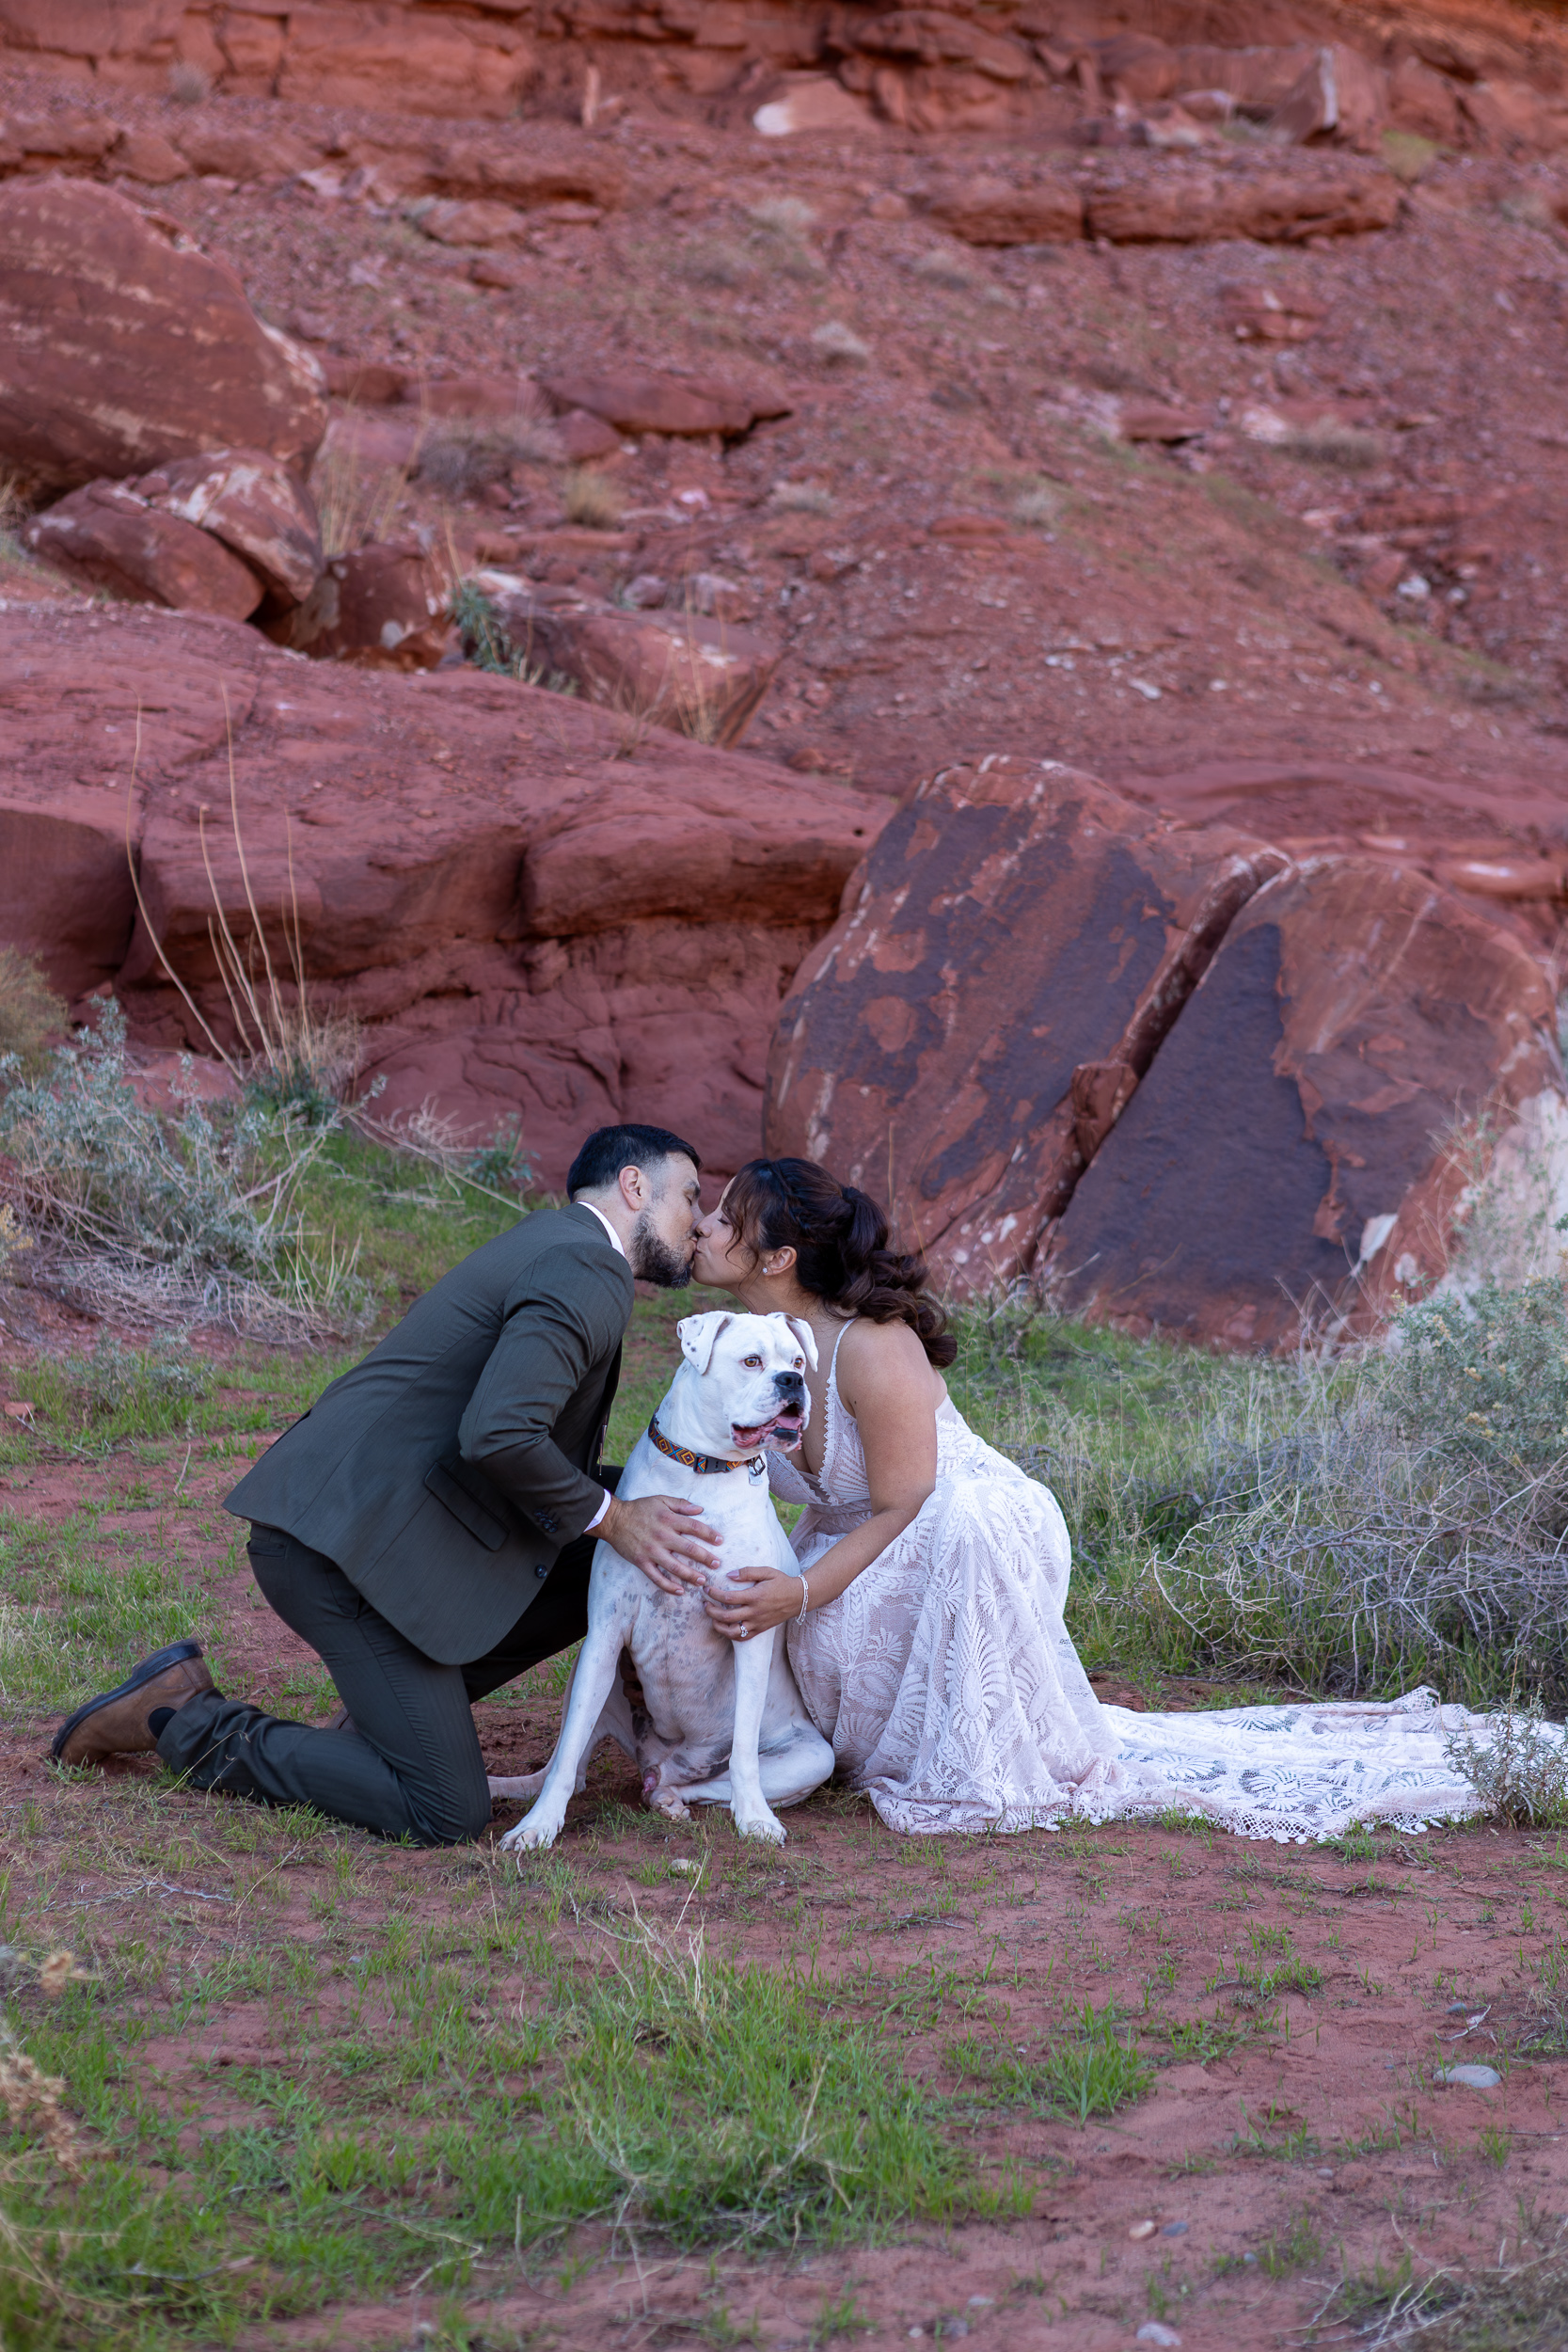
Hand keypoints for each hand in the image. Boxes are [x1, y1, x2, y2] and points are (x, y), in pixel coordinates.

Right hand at [599, 1493, 719, 1594]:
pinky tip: (679, 1591)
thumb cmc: (639, 1509)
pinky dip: (668, 1586)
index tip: (720, 1541)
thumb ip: (681, 1504)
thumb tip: (700, 1509)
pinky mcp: (642, 1562)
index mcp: (669, 1519)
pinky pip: (657, 1577)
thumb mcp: (661, 1500)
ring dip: (690, 1575)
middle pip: (689, 1549)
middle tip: (716, 1564)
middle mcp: (662, 1536)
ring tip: (702, 1581)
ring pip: (675, 1567)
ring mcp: (652, 1551)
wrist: (614, 1520)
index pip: (694, 1527)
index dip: (709, 1534)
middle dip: (705, 1558)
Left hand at [704, 1564, 803, 1642]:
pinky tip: (725, 1627)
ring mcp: (758, 1623)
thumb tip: (729, 1574)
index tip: (707, 1589)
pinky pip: (743, 1637)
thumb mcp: (767, 1571)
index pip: (728, 1598)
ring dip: (719, 1626)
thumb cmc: (782, 1582)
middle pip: (726, 1617)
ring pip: (733, 1632)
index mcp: (755, 1597)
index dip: (714, 1594)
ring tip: (712, 1618)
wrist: (799, 1598)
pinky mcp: (761, 1629)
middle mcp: (755, 1612)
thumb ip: (747, 1572)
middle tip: (705, 1604)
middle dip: (711, 1611)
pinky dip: (731, 1635)